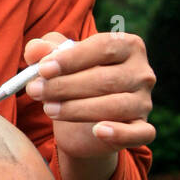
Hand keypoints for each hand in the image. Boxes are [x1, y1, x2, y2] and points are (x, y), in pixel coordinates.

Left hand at [23, 30, 155, 179]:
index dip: (72, 59)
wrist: (83, 121)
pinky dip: (120, 133)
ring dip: (77, 109)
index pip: (103, 47)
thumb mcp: (57, 62)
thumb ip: (44, 51)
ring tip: (48, 109)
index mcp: (127, 46)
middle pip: (106, 79)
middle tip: (35, 90)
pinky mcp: (143, 128)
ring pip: (116, 106)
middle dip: (65, 85)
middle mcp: (142, 72)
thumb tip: (35, 49)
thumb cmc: (73, 79)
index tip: (43, 69)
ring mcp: (144, 101)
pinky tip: (97, 131)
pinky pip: (140, 133)